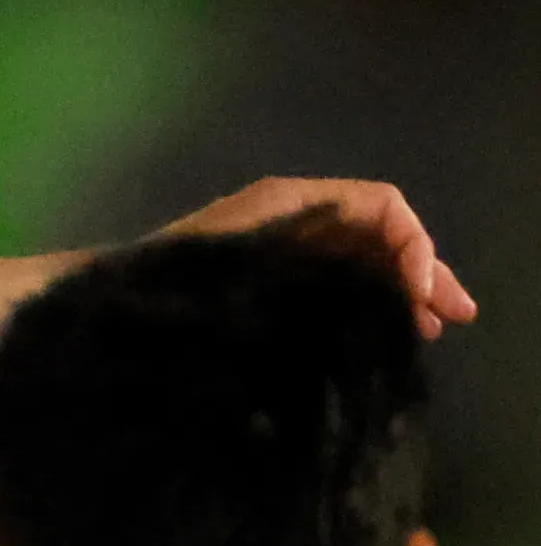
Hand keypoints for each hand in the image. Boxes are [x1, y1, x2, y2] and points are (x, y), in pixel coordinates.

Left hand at [157, 178, 476, 337]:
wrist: (92, 315)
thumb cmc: (158, 284)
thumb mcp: (243, 264)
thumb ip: (319, 257)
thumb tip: (396, 282)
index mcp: (289, 204)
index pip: (380, 209)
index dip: (413, 247)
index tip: (422, 296)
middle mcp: (289, 220)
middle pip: (376, 236)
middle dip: (418, 273)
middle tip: (452, 319)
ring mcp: (275, 253)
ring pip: (356, 264)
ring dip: (394, 294)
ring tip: (423, 335)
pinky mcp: (260, 288)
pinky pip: (328, 288)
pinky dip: (359, 309)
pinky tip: (375, 341)